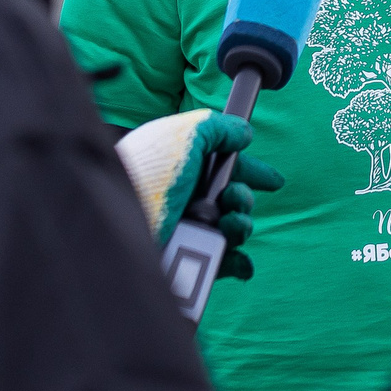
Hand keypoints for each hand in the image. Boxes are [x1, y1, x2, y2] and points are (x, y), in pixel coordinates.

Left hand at [113, 111, 285, 279]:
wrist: (117, 218)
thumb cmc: (148, 172)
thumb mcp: (184, 135)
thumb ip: (218, 127)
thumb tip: (244, 134)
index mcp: (184, 166)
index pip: (225, 169)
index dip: (251, 172)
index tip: (274, 182)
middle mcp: (185, 197)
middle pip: (233, 199)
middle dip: (244, 197)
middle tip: (234, 198)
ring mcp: (186, 228)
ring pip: (232, 230)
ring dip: (241, 225)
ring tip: (229, 224)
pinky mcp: (187, 257)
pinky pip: (223, 262)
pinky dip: (238, 262)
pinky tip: (240, 260)